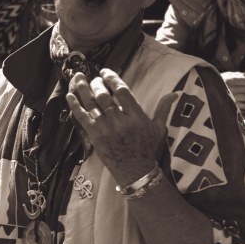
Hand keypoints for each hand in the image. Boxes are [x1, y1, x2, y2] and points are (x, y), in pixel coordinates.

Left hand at [66, 68, 173, 186]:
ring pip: (91, 104)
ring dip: (82, 89)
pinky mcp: (95, 137)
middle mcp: (120, 122)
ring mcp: (106, 130)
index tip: (105, 72)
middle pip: (104, 96)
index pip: (122, 91)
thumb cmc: (147, 148)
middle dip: (97, 83)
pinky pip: (82, 118)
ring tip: (78, 78)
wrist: (135, 172)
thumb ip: (163, 108)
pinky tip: (70, 95)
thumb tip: (174, 93)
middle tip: (95, 79)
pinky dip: (75, 106)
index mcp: (136, 117)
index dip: (112, 78)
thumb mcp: (158, 128)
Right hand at [221, 72, 244, 106]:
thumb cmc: (218, 83)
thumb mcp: (224, 76)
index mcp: (228, 80)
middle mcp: (229, 88)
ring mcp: (229, 97)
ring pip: (244, 97)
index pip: (242, 80)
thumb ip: (235, 75)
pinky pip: (239, 105)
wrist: (206, 93)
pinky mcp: (229, 104)